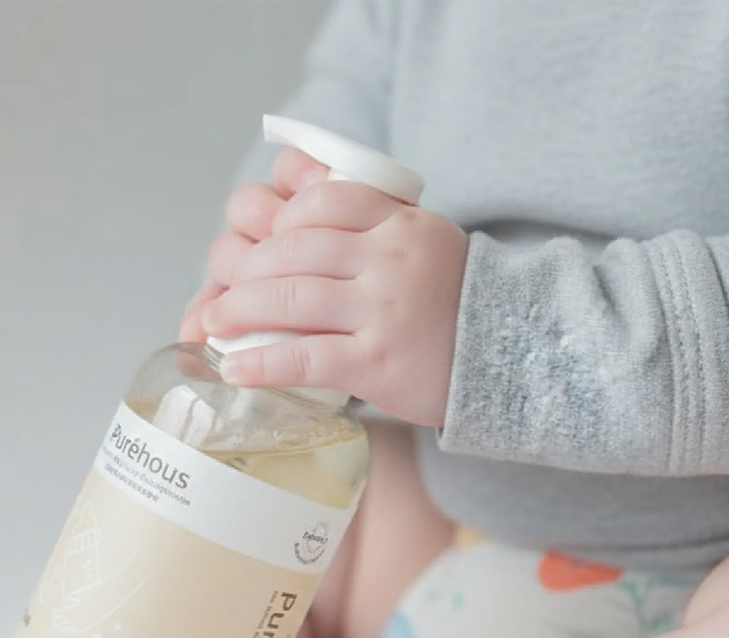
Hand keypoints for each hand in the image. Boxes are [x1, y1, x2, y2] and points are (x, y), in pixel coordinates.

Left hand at [183, 153, 468, 426]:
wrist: (512, 356)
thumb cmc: (454, 300)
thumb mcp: (422, 238)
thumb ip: (369, 214)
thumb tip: (291, 179)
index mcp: (400, 223)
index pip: (322, 201)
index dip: (278, 220)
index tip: (259, 242)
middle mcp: (390, 260)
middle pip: (294, 249)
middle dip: (245, 269)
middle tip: (222, 288)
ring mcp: (383, 311)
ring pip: (292, 299)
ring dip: (239, 311)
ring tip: (215, 324)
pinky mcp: (376, 363)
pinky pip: (304, 357)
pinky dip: (261, 362)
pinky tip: (235, 368)